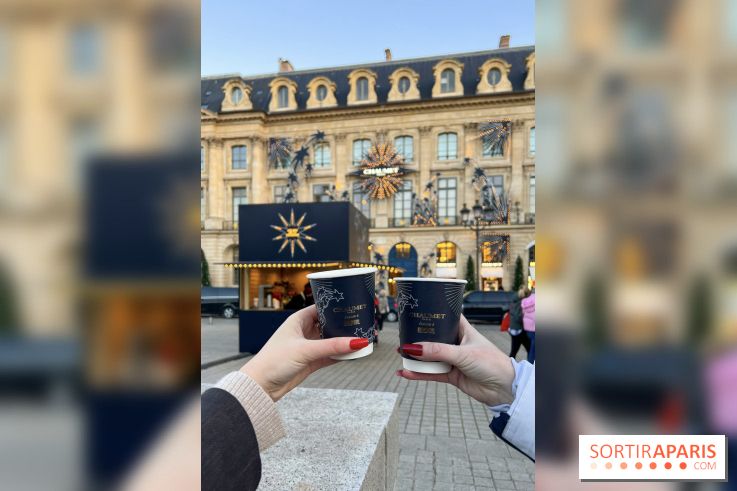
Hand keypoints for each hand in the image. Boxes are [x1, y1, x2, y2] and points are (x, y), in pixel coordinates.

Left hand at [241, 305, 368, 400]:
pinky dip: (341, 355)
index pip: (322, 308)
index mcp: (298, 320)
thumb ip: (332, 347)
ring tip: (362, 337)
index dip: (336, 306)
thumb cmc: (274, 361)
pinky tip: (353, 353)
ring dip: (344, 341)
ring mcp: (308, 347)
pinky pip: (330, 355)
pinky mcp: (311, 362)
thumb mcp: (305, 350)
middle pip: (329, 324)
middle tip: (362, 322)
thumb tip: (357, 342)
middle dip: (344, 324)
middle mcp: (304, 331)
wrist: (261, 386)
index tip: (353, 305)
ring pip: (331, 341)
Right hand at [396, 315, 514, 406]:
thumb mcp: (462, 353)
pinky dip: (418, 373)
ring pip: (430, 357)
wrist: (504, 389)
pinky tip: (405, 372)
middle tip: (402, 335)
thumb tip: (413, 348)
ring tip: (400, 355)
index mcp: (463, 330)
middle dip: (418, 338)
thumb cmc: (491, 363)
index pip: (445, 317)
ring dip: (416, 357)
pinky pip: (431, 373)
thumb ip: (437, 351)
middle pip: (433, 338)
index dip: (432, 313)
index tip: (416, 310)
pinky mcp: (451, 375)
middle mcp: (457, 343)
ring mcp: (453, 360)